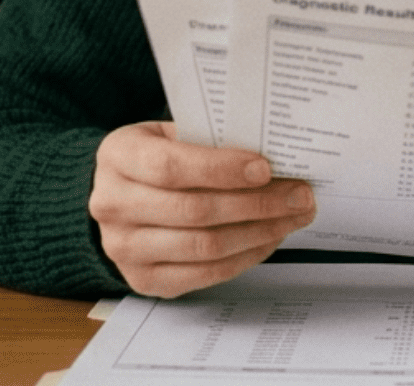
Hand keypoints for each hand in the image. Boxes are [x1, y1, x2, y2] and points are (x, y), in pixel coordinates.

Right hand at [89, 121, 315, 297]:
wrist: (121, 193)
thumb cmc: (158, 154)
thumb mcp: (172, 132)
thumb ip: (210, 139)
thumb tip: (274, 151)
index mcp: (118, 156)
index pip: (171, 167)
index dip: (221, 169)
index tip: (266, 167)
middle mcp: (113, 205)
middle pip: (194, 211)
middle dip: (257, 203)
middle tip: (299, 194)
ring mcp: (124, 249)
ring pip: (205, 246)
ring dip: (260, 232)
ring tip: (294, 215)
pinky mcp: (144, 280)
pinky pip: (205, 274)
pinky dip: (246, 256)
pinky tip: (271, 237)